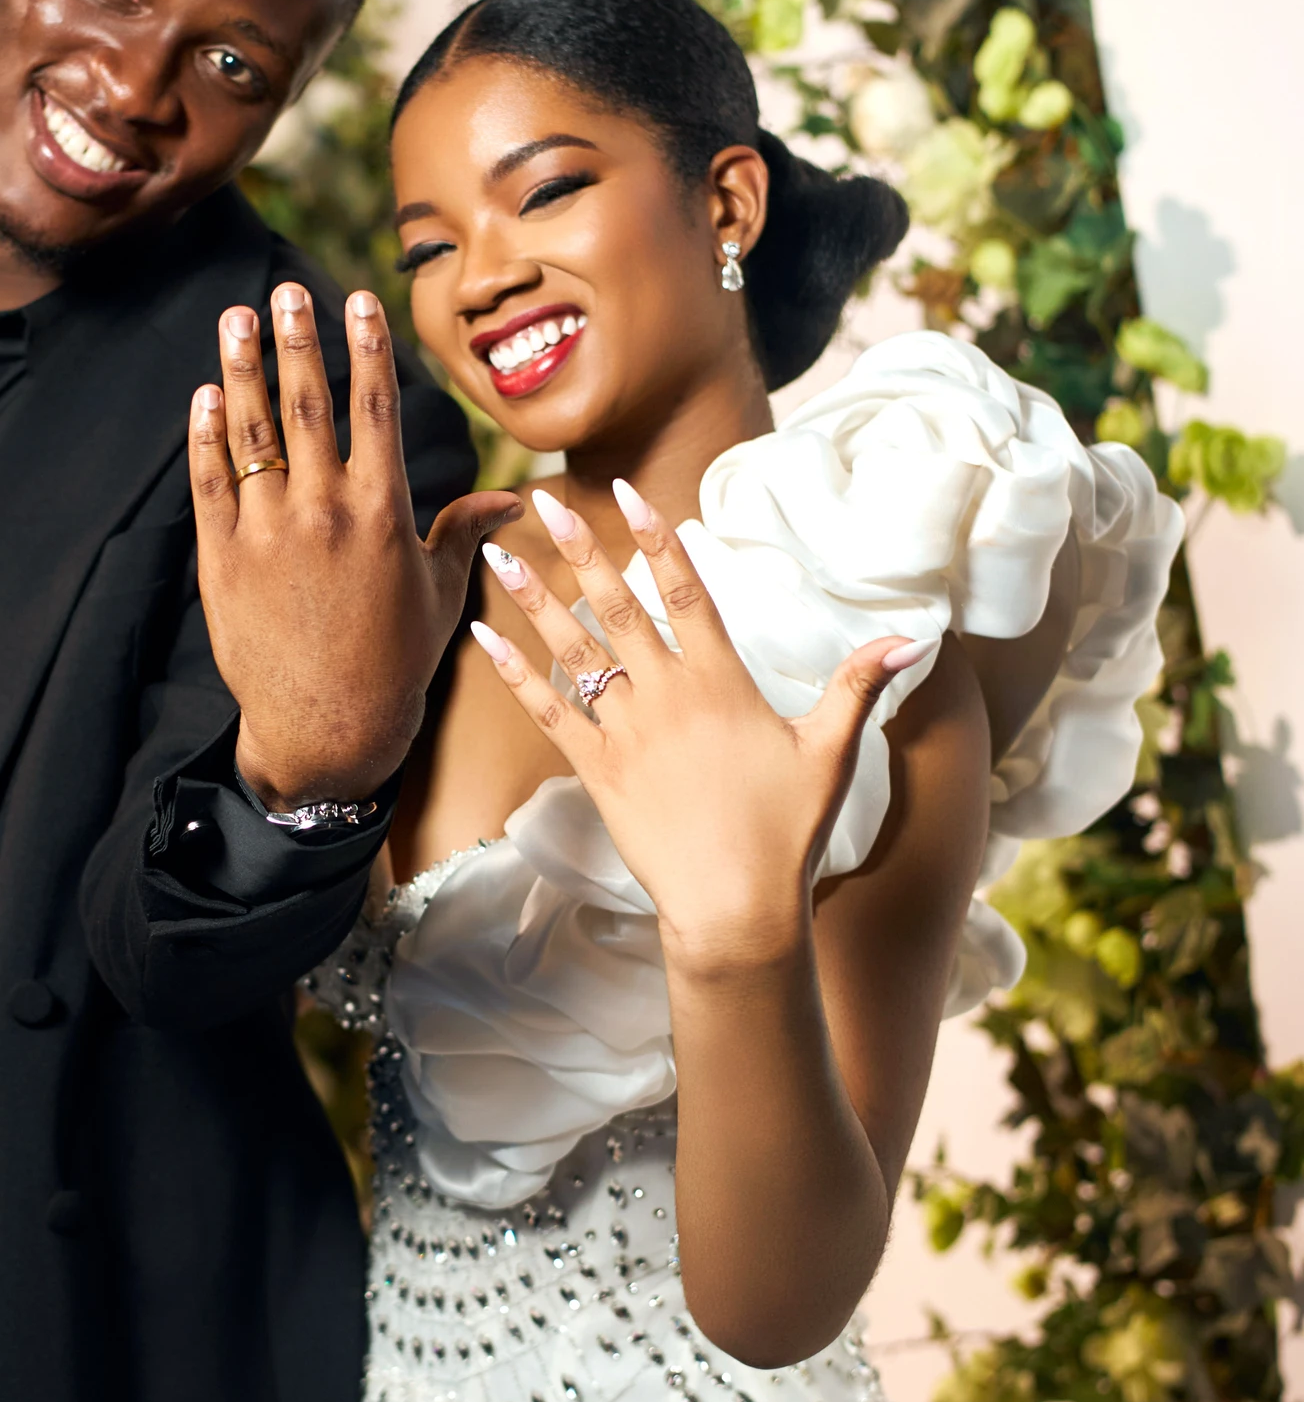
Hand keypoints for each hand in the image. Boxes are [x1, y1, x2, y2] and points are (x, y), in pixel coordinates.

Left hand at [190, 283, 521, 809]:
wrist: (330, 729)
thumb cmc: (394, 664)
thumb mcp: (440, 595)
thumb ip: (465, 532)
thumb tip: (514, 501)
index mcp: (381, 513)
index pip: (373, 409)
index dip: (364, 348)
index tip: (357, 299)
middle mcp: (322, 513)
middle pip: (306, 406)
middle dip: (296, 340)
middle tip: (286, 290)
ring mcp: (267, 534)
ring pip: (250, 433)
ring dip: (241, 368)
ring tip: (236, 318)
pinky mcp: (223, 561)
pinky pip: (211, 483)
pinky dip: (206, 436)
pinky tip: (207, 395)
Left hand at [472, 483, 926, 970]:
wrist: (735, 908)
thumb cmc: (788, 831)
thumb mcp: (832, 751)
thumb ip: (859, 684)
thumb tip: (914, 635)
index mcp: (722, 681)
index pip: (684, 591)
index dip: (657, 538)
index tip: (626, 493)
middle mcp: (667, 696)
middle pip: (617, 606)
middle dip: (578, 549)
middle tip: (541, 503)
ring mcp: (626, 733)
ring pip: (574, 652)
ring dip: (534, 600)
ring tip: (498, 555)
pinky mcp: (597, 772)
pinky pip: (549, 713)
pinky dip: (516, 675)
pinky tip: (487, 640)